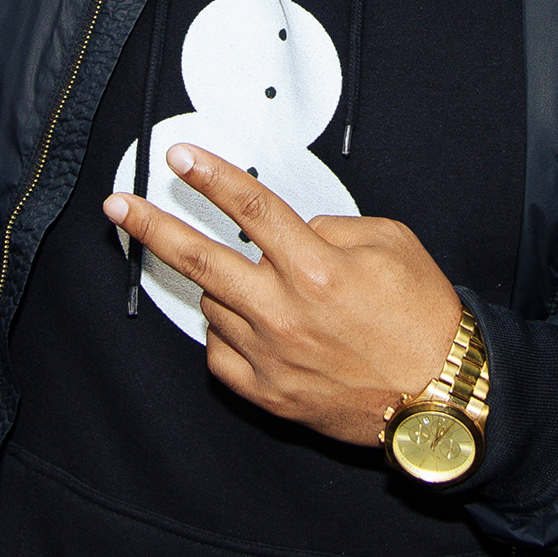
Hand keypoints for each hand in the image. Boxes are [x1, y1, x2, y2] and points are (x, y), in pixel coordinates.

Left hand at [106, 145, 463, 449]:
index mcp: (317, 269)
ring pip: (214, 304)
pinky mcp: (266, 393)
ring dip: (225, 287)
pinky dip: (229, 332)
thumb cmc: (422, 321)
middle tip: (118, 207)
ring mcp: (269, 356)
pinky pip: (221, 352)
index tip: (178, 156)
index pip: (251, 208)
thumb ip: (335, 228)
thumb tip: (297, 231)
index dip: (210, 176)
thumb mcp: (394, 246)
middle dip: (151, 226)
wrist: (439, 400)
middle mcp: (284, 312)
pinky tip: (253, 326)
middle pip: (199, 258)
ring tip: (264, 290)